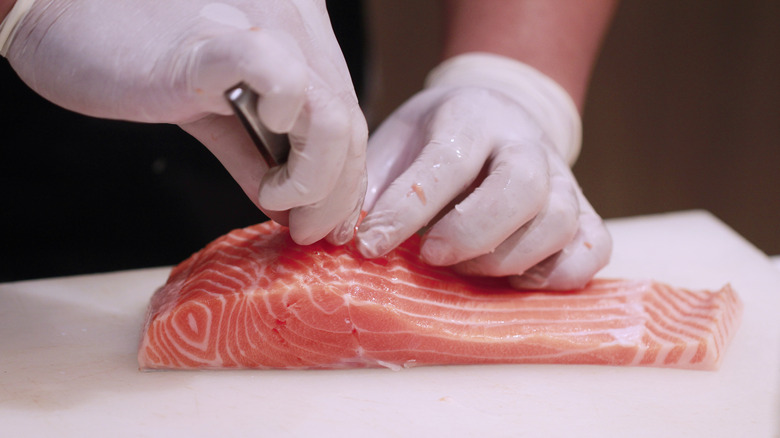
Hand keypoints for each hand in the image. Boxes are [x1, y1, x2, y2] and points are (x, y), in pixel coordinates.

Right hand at [3, 0, 366, 244]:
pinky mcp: (217, 42)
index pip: (346, 111)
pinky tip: (266, 169)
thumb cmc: (130, 57)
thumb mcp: (211, 114)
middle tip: (311, 233)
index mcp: (296, 32)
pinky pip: (285, 85)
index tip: (330, 220)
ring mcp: (263, 23)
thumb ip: (254, 156)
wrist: (55, 16)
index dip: (347, 174)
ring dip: (319, 182)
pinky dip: (288, 139)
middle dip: (338, 193)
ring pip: (333, 115)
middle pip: (349, 121)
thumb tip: (287, 208)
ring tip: (282, 204)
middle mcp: (294, 20)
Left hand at [357, 53, 610, 289]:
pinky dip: (559, 275)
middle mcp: (527, 144)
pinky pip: (593, 250)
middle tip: (430, 256)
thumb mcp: (396, 144)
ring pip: (559, 223)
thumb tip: (343, 237)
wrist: (496, 118)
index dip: (405, 210)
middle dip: (471, 233)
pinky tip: (517, 280)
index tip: (369, 245)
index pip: (446, 164)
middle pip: (522, 188)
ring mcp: (565, 180)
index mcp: (472, 117)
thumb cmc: (435, 140)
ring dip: (508, 259)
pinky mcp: (586, 214)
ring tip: (466, 268)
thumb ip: (373, 185)